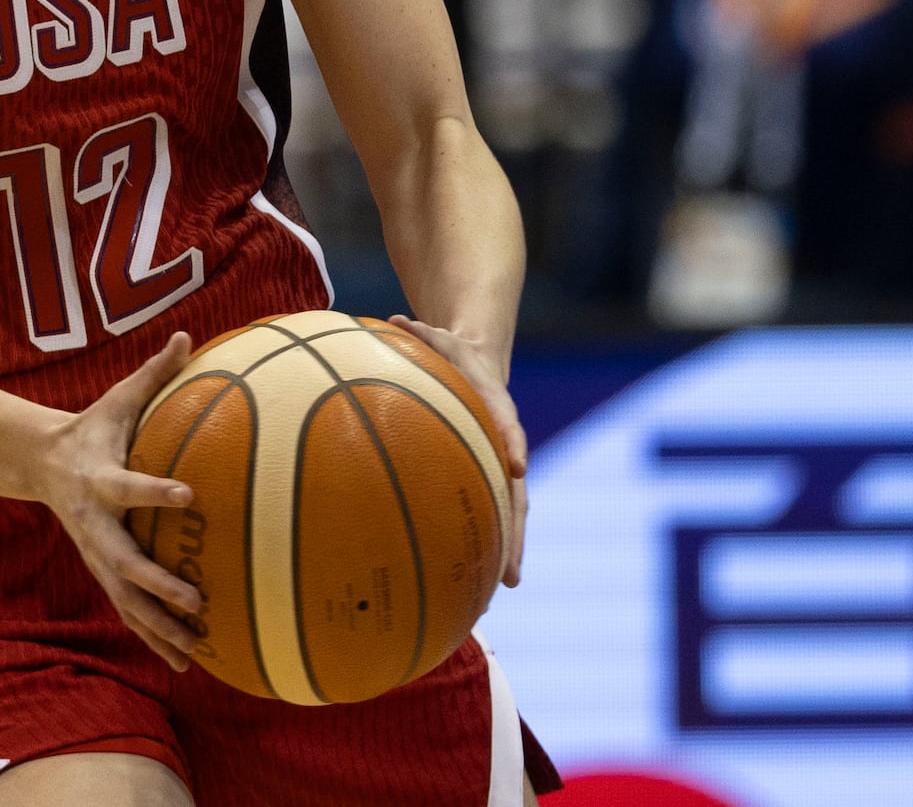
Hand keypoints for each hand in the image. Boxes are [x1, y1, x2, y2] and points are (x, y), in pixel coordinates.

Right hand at [30, 332, 205, 670]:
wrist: (37, 462)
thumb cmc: (91, 426)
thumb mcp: (116, 398)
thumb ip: (153, 372)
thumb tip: (187, 334)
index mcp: (100, 479)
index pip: (128, 486)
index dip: (156, 490)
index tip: (189, 493)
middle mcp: (94, 524)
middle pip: (124, 561)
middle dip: (158, 585)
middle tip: (196, 600)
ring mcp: (95, 552)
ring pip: (125, 597)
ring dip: (158, 625)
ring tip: (195, 648)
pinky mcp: (100, 569)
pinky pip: (126, 609)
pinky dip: (152, 635)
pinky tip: (183, 661)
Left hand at [391, 316, 528, 590]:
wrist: (479, 363)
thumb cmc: (452, 353)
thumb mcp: (439, 337)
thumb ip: (421, 333)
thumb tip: (394, 320)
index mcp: (496, 407)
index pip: (509, 426)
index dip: (514, 444)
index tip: (517, 466)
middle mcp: (504, 445)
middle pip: (515, 491)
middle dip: (515, 531)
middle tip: (512, 571)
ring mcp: (498, 466)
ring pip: (507, 514)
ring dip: (505, 552)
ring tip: (497, 593)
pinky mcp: (486, 478)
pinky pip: (486, 513)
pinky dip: (484, 544)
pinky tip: (470, 581)